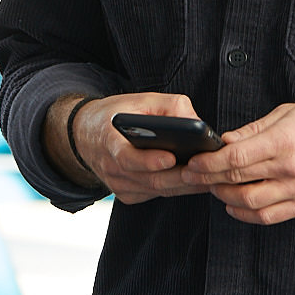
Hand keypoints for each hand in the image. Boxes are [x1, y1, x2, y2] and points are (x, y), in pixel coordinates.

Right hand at [71, 93, 208, 204]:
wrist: (86, 135)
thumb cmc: (116, 115)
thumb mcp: (138, 100)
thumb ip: (167, 106)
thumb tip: (195, 121)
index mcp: (108, 141)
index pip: (126, 158)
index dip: (148, 161)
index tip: (171, 157)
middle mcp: (111, 168)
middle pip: (149, 178)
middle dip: (179, 176)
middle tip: (204, 171)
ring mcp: (119, 185)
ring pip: (156, 189)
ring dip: (183, 186)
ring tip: (208, 177)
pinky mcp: (127, 194)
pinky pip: (155, 194)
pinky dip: (176, 189)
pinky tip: (195, 182)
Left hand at [184, 102, 294, 225]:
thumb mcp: (287, 113)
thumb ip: (253, 130)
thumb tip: (224, 141)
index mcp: (283, 141)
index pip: (236, 158)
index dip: (209, 163)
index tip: (194, 162)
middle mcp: (291, 169)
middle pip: (239, 181)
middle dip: (210, 180)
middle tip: (195, 175)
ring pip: (250, 203)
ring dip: (226, 198)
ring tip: (215, 188)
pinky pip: (269, 216)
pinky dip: (246, 214)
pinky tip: (235, 205)